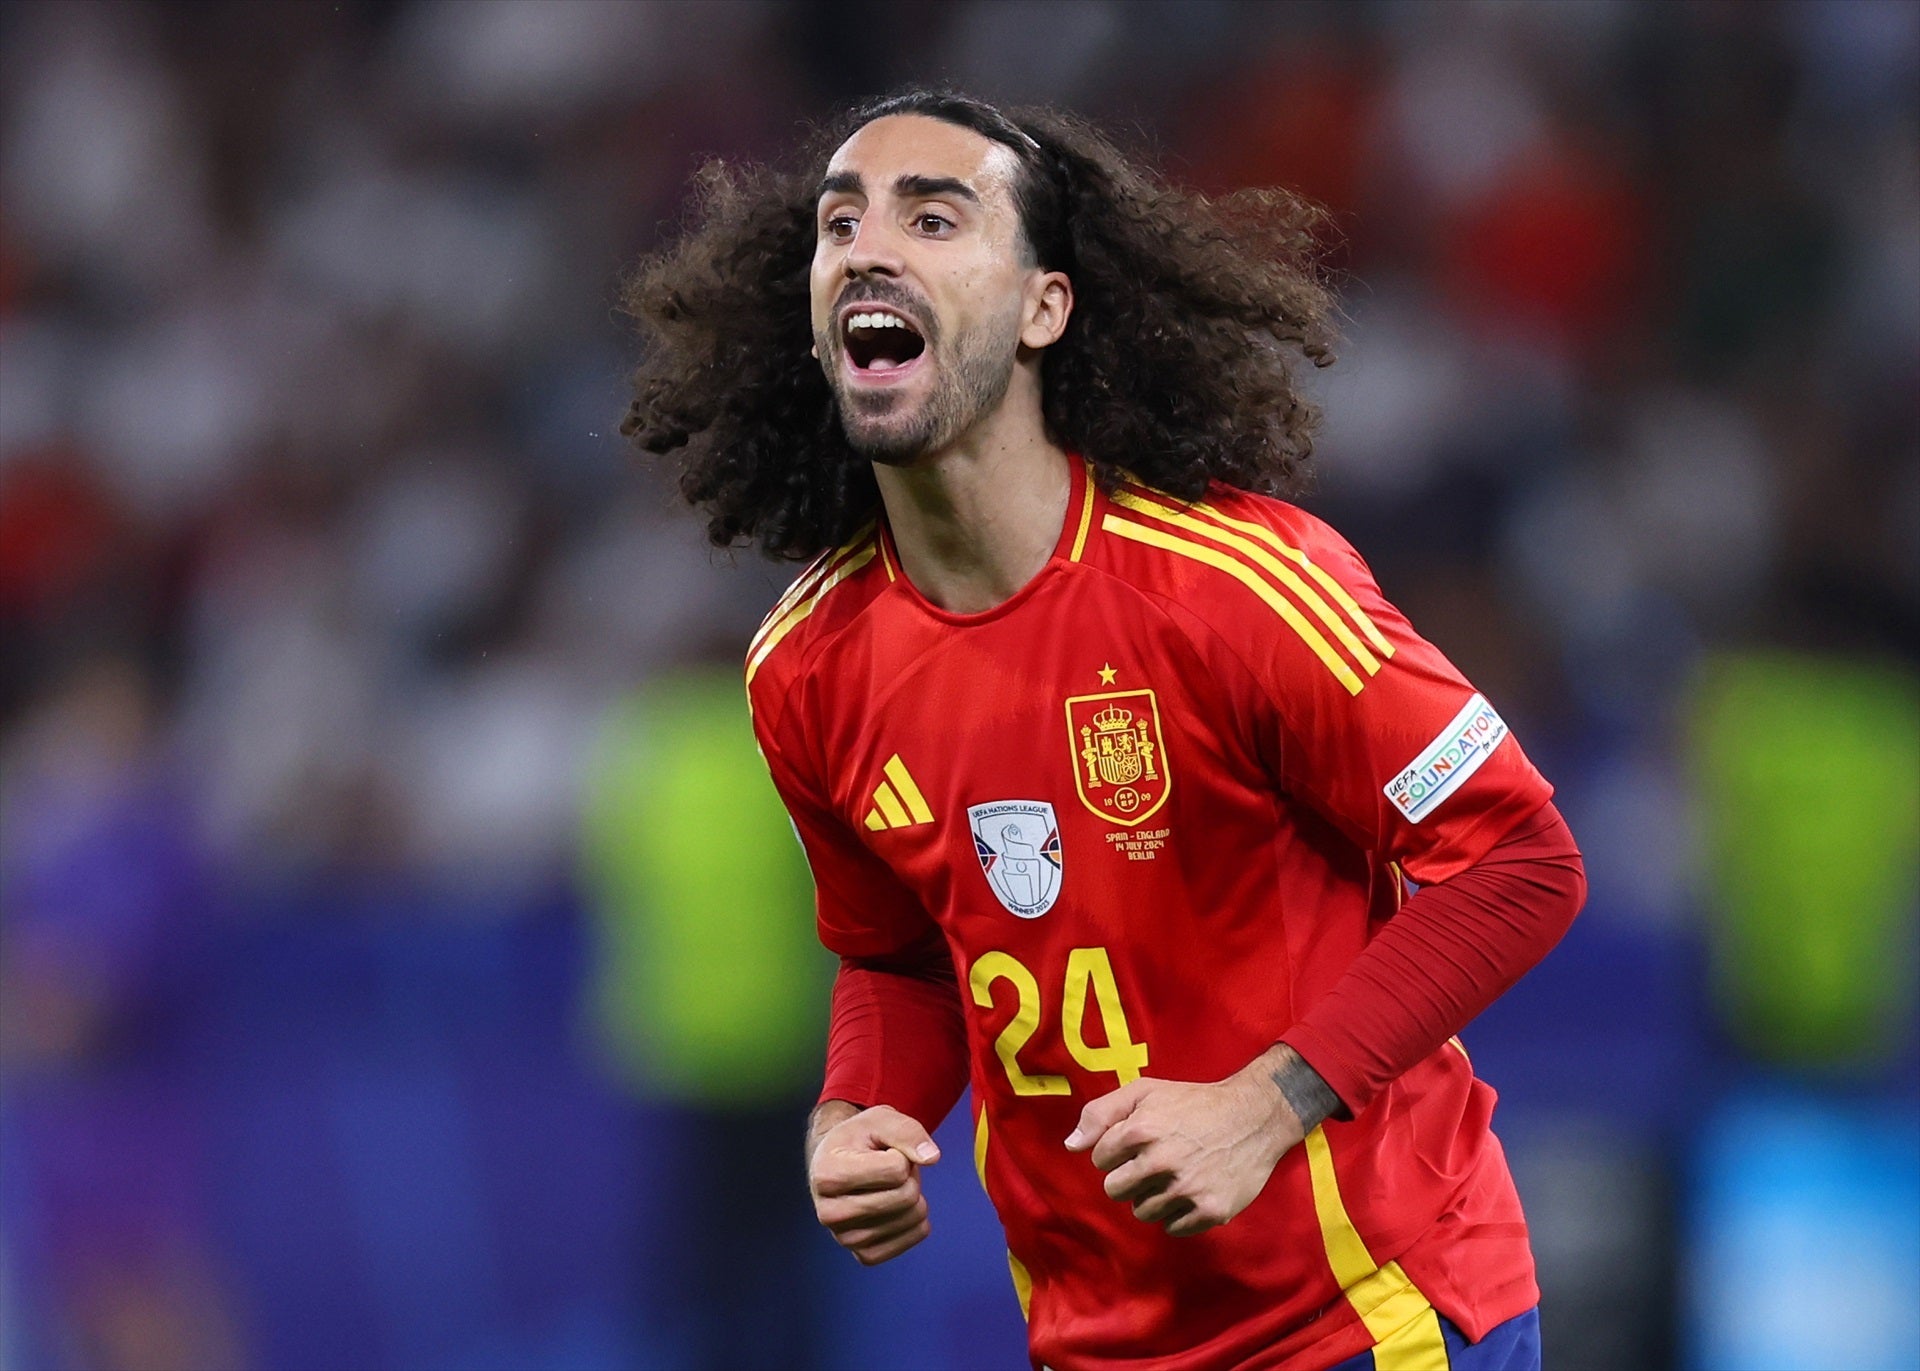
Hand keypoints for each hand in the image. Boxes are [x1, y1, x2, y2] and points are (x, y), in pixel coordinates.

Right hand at [807, 1102, 941, 1264]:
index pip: (896, 1169)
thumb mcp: (879, 1119)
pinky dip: (915, 1218)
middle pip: (905, 1196)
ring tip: (889, 1185)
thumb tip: (932, 1158)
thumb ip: (907, 1131)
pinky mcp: (864, 1255)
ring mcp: (845, 1239)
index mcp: (827, 1175)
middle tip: (889, 1168)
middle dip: (909, 1175)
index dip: (900, 1153)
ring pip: (913, 1217)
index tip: (881, 1151)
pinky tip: (895, 1206)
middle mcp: (829, 1213)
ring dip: (913, 1194)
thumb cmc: (859, 1139)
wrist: (838, 1163)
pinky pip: (914, 1236)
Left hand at [1063, 1047, 1318, 1237]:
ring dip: (1152, 1197)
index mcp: (1140, 1130)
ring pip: (1142, 1211)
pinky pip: (1172, 1227)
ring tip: (1174, 1175)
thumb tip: (1071, 1146)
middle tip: (1153, 1164)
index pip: (1100, 1160)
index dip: (1116, 1152)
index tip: (1137, 1144)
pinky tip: (1191, 1192)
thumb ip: (1101, 1113)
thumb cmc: (1193, 1102)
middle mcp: (1160, 1162)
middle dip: (1128, 1178)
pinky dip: (1177, 1215)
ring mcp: (1186, 1189)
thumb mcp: (1146, 1091)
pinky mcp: (1210, 1211)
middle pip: (1115, 1191)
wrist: (1254, 1117)